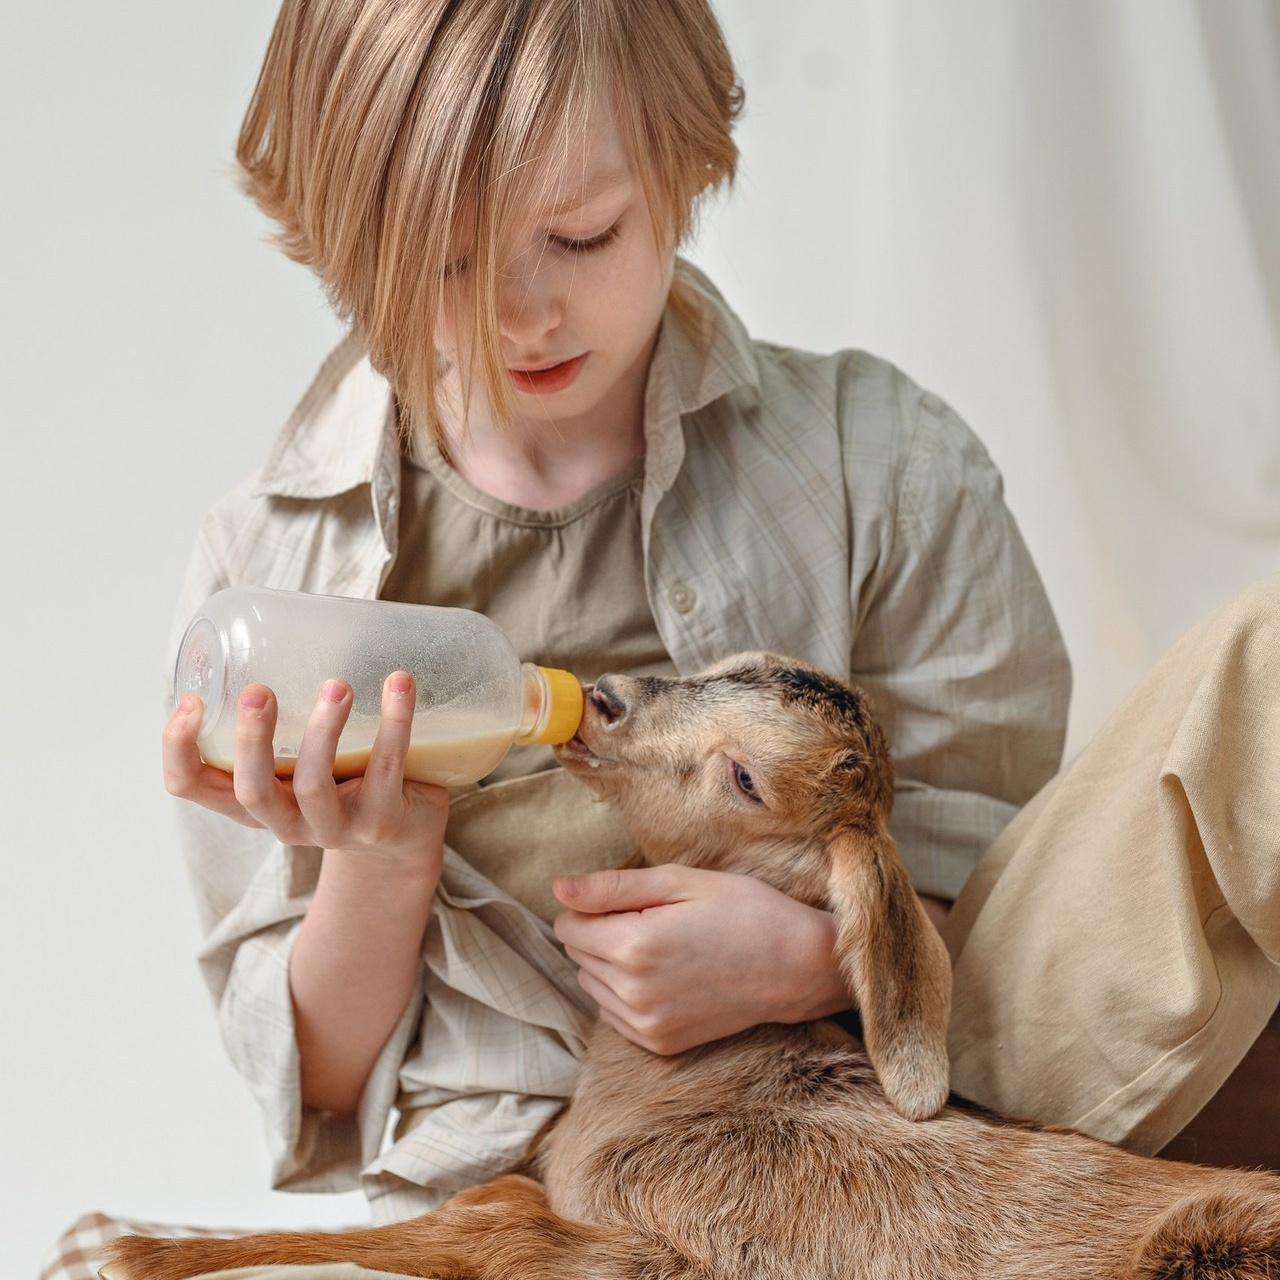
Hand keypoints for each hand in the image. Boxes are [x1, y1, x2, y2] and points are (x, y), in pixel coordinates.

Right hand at [162, 672, 448, 863]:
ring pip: (314, 785)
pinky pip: (385, 769)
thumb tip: (274, 625)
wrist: (405, 837)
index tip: (192, 700)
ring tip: (337, 685)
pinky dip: (394, 723)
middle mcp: (285, 822)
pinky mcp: (382, 822)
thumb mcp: (300, 757)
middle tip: (258, 690)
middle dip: (251, 740)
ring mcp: (335, 827)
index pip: (190, 787)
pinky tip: (399, 684)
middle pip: (252, 790)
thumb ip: (280, 716)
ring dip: (324, 731)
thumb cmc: (343, 780)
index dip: (178, 749)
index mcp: (253, 801)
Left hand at [552, 864, 850, 1054]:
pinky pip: (613, 1013)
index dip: (592, 905)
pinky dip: (627, 992)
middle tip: (656, 919)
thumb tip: (558, 887)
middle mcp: (633, 992)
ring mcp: (647, 1024)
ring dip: (611, 963)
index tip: (632, 899)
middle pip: (577, 954)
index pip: (567, 925)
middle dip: (602, 932)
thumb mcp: (680, 881)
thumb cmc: (743, 910)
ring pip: (591, 984)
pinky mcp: (661, 1043)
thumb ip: (612, 887)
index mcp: (633, 946)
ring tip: (663, 946)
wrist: (797, 967)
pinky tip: (666, 975)